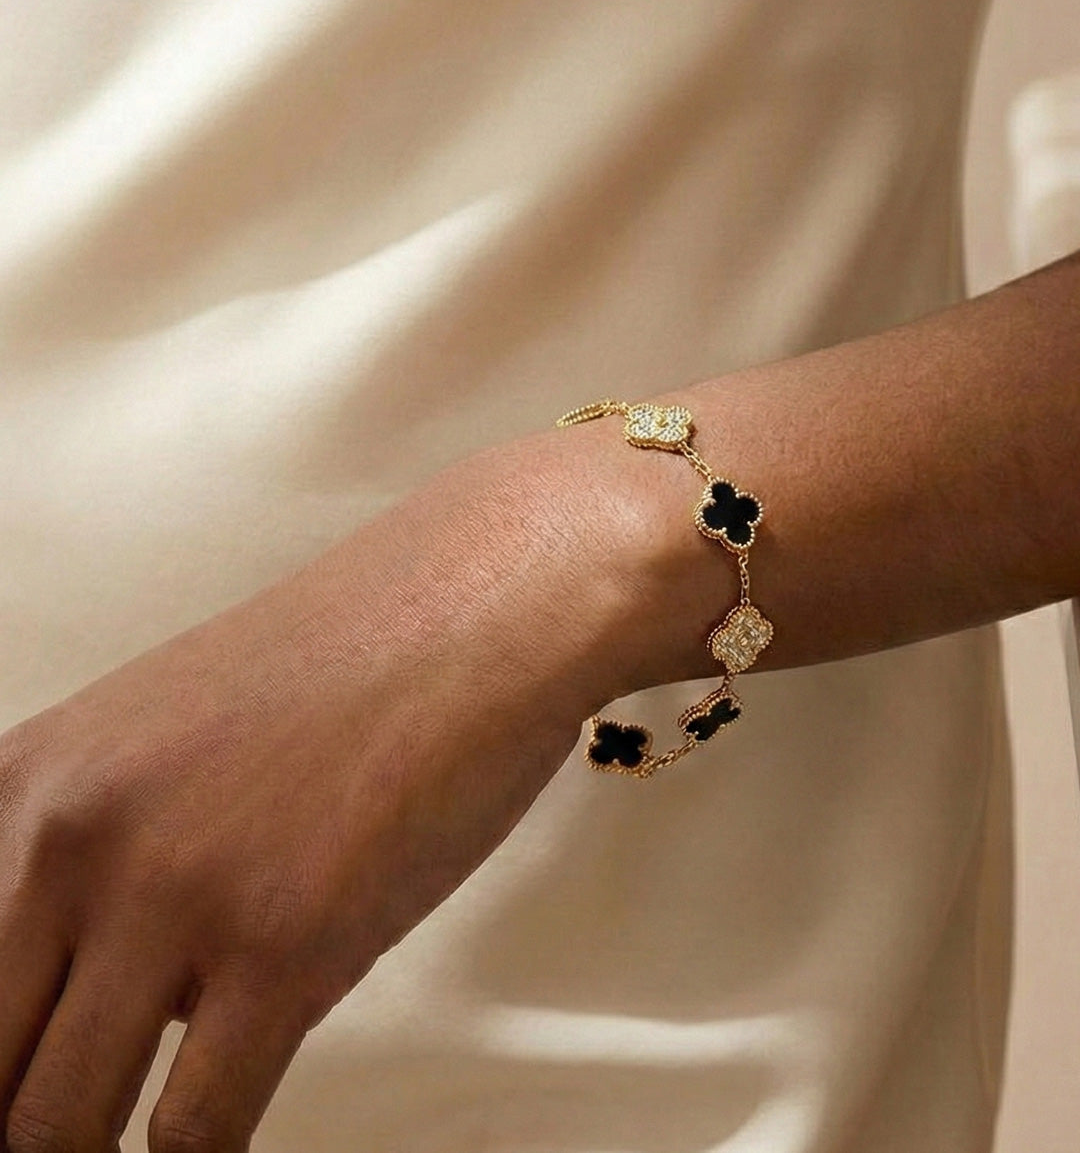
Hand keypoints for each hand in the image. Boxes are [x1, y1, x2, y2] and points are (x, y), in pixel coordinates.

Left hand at [0, 429, 653, 1152]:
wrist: (472, 610)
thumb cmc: (349, 666)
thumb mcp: (167, 742)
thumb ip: (97, 863)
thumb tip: (85, 1000)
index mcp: (26, 782)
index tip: (17, 1086)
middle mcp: (71, 839)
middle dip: (21, 1126)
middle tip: (64, 1140)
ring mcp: (173, 895)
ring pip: (55, 1130)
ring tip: (131, 1152)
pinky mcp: (283, 946)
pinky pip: (194, 1132)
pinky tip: (214, 1148)